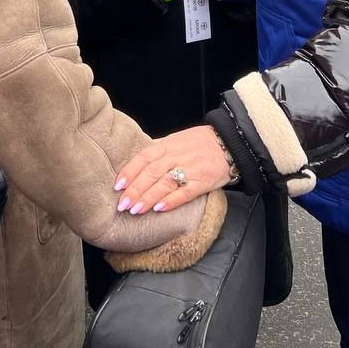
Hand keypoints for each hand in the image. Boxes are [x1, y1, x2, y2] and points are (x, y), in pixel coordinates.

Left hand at [114, 126, 230, 213]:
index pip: (144, 158)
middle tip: (122, 204)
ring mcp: (190, 169)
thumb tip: (137, 160)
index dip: (130, 171)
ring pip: (165, 183)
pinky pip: (185, 192)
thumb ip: (158, 149)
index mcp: (168, 145)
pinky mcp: (202, 182)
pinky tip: (159, 209)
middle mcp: (177, 156)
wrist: (230, 142)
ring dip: (148, 197)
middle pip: (151, 173)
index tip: (117, 185)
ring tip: (135, 210)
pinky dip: (171, 201)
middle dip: (135, 189)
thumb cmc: (201, 142)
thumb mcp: (177, 139)